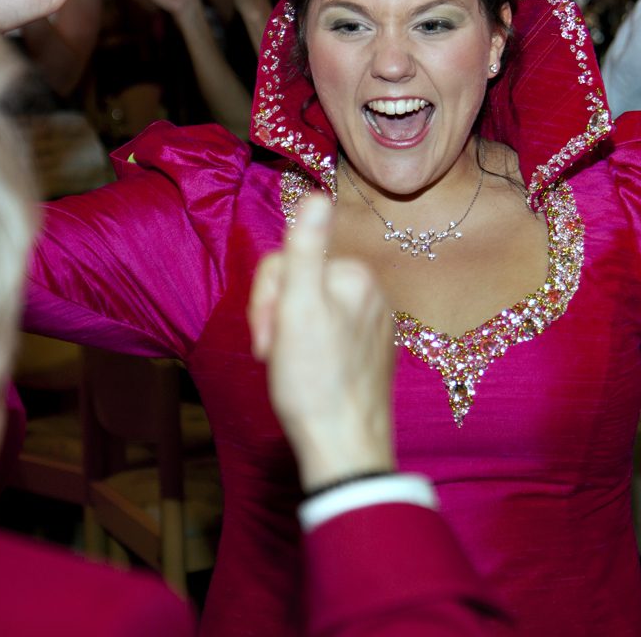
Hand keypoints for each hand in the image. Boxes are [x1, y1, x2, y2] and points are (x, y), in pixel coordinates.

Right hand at [248, 197, 396, 491]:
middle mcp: (372, 294)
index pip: (287, 262)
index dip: (266, 299)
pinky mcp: (371, 354)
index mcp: (355, 275)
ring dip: (289, 337)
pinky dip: (310, 354)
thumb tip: (317, 195)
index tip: (268, 336)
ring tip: (290, 370)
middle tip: (274, 357)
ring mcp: (374, 325)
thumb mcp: (298, 309)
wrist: (345, 447)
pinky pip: (328, 337)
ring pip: (310, 312)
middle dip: (277, 318)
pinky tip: (310, 378)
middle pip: (301, 284)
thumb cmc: (314, 382)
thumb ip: (307, 249)